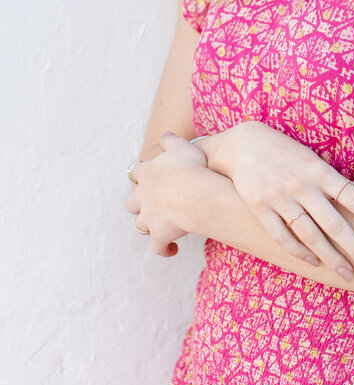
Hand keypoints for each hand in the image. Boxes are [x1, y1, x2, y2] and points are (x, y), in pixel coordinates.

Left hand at [124, 132, 206, 256]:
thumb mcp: (180, 146)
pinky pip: (158, 247)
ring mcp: (149, 217)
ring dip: (149, 225)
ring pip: (141, 225)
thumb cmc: (189, 166)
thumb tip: (165, 135)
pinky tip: (172, 249)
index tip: (150, 176)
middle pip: (131, 203)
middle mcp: (143, 197)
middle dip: (138, 204)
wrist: (192, 192)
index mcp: (148, 174)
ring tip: (161, 226)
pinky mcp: (159, 234)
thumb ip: (170, 140)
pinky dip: (164, 249)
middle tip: (151, 204)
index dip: (143, 174)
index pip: (138, 173)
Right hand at [210, 121, 353, 282]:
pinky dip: (298, 252)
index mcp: (320, 171)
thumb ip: (340, 184)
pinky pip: (281, 236)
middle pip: (335, 223)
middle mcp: (302, 185)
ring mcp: (279, 198)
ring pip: (310, 235)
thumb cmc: (289, 154)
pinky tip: (314, 263)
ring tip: (348, 274)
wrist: (244, 144)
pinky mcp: (259, 208)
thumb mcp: (316, 161)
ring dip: (331, 257)